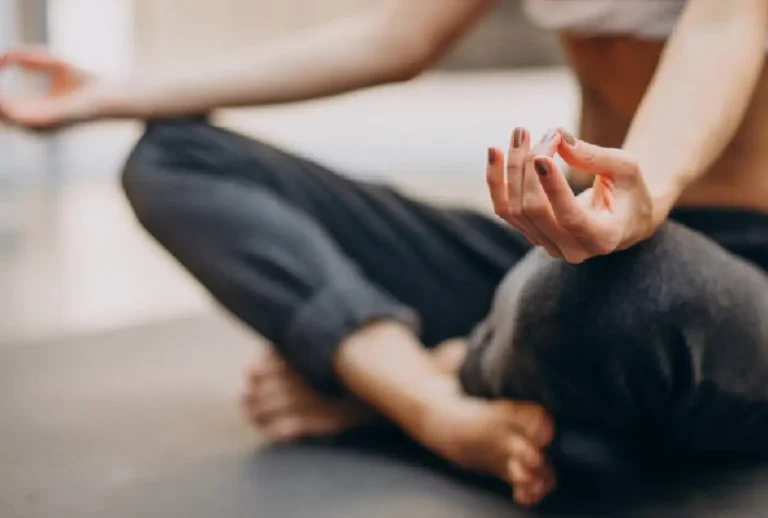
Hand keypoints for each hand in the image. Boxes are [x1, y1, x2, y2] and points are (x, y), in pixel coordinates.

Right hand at [0, 48, 108, 130]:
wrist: (112, 93)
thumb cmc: (85, 81)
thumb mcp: (50, 63)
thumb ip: (25, 57)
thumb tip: (2, 57)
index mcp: (32, 114)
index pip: (2, 106)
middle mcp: (34, 125)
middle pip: (0, 115)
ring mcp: (41, 127)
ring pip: (5, 117)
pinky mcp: (50, 122)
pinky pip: (18, 115)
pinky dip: (3, 104)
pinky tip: (0, 95)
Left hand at [487, 127, 661, 263]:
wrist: (625, 216)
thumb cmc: (630, 190)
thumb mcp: (626, 169)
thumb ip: (594, 156)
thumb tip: (558, 136)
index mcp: (603, 237)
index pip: (570, 218)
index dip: (553, 188)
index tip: (542, 156)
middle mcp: (572, 249)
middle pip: (534, 210)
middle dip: (529, 168)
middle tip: (540, 133)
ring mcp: (547, 244)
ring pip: (514, 209)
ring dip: (512, 168)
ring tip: (521, 133)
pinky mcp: (530, 233)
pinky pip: (504, 209)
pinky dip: (496, 180)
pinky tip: (495, 152)